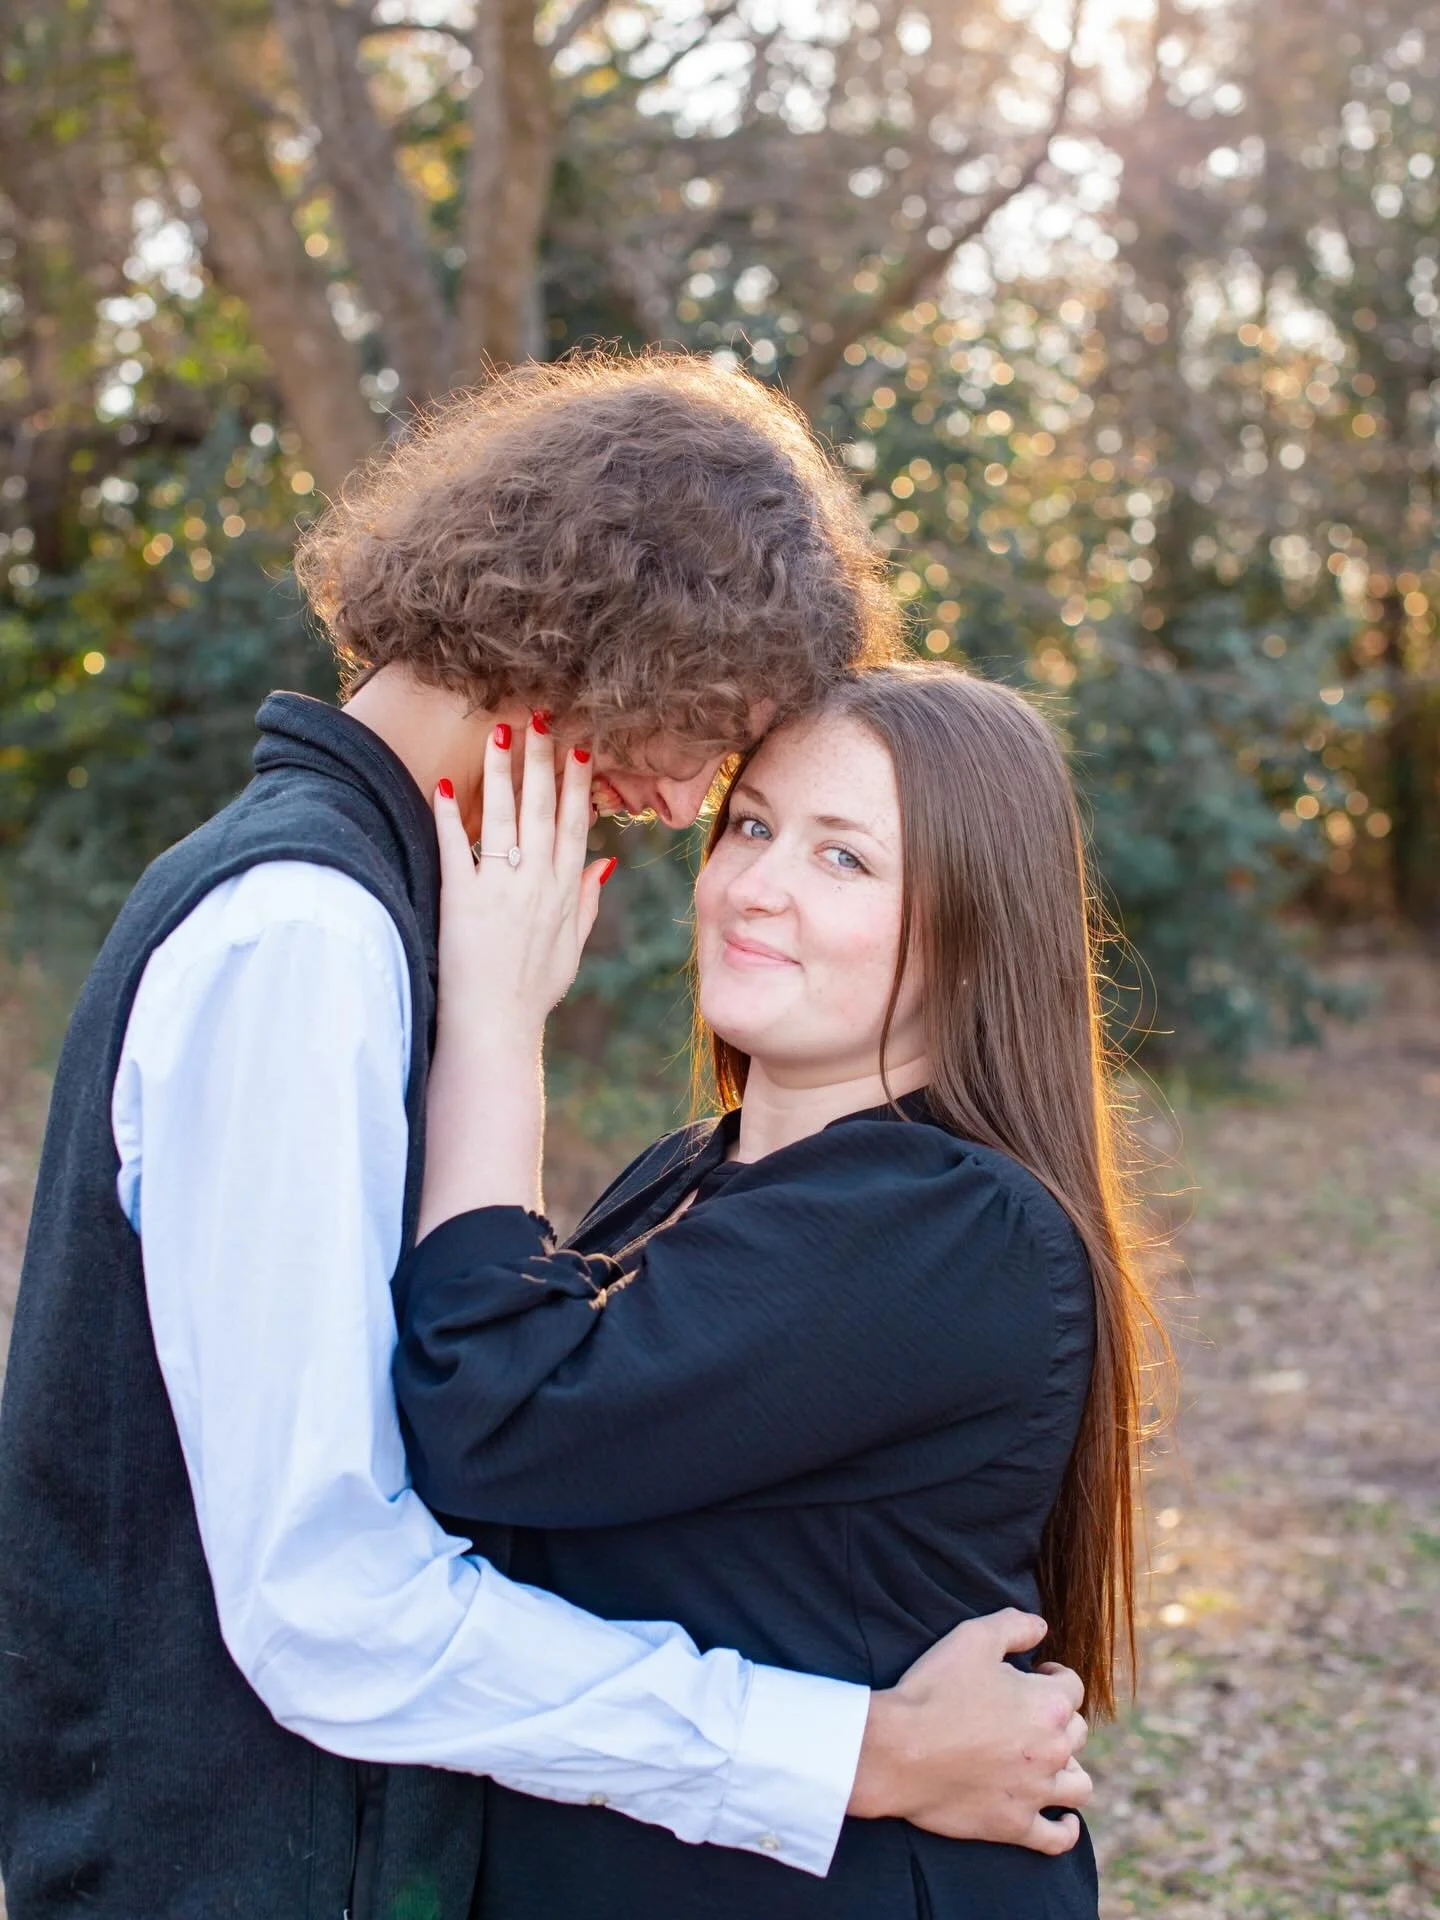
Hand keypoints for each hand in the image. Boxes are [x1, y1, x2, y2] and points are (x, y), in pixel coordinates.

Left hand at [433, 717, 611, 1044]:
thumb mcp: (572, 948)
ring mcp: (501, 890)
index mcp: (565, 892)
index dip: (578, 783)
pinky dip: (450, 817)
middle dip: (541, 759)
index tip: (579, 746)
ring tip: (498, 731)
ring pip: (504, 818)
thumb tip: (605, 863)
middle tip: (539, 717)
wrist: (496, 1027)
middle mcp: (537, 884)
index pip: (576, 824)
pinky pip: (456, 849)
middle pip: (543, 809)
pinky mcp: (462, 901)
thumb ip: (588, 902)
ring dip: (501, 772)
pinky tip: (447, 785)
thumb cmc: (532, 991)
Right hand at [848, 1609, 1090, 1854]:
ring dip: (1069, 1769)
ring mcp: (1035, 1792)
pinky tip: (1063, 1819)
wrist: (896, 1750)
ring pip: (1078, 1785)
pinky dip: (1065, 1829)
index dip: (1053, 1675)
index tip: (1034, 1674)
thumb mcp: (972, 1637)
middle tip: (1028, 1714)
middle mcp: (1052, 1750)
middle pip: (1077, 1732)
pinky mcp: (1014, 1826)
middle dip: (1059, 1718)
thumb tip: (1042, 1626)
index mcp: (1048, 1705)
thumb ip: (1015, 1625)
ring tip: (1047, 1761)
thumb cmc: (933, 1690)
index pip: (1072, 1686)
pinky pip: (1057, 1838)